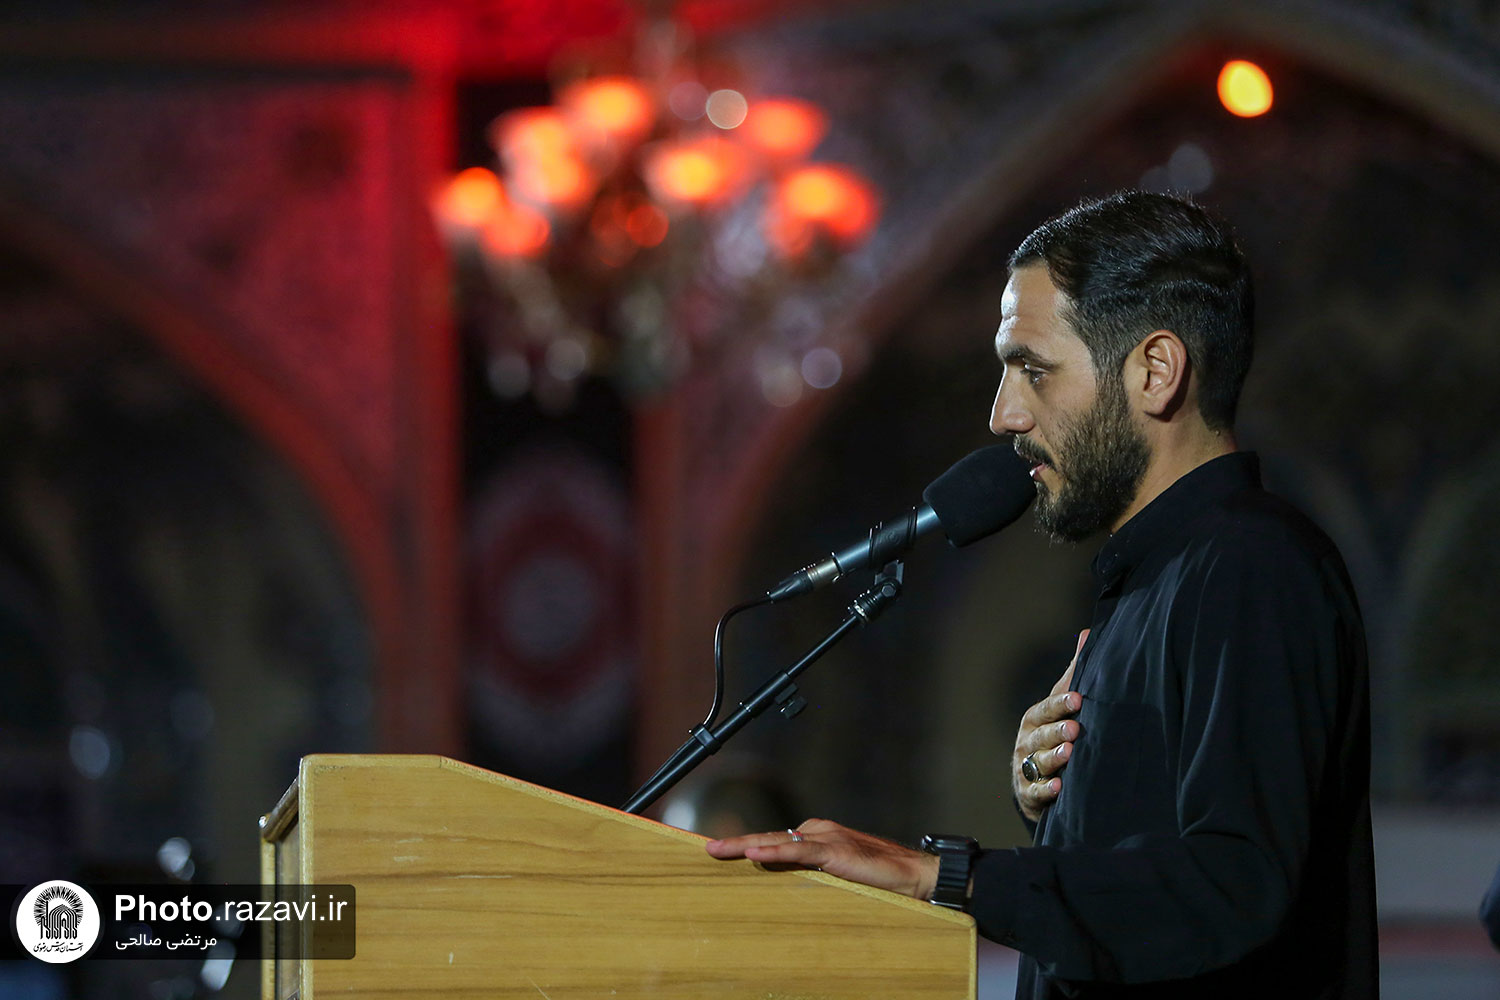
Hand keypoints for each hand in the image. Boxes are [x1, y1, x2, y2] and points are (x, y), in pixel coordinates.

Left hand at [705, 818, 939, 899]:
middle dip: (737, 843)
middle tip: (706, 848)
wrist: (916, 876)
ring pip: (778, 841)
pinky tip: (755, 854)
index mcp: (818, 836)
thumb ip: (814, 875)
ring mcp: (827, 838)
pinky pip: (800, 851)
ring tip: (717, 849)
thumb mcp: (839, 877)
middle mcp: (819, 831)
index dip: (747, 846)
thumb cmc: (881, 880)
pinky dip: (776, 853)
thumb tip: (786, 885)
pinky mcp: (836, 852)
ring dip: (746, 845)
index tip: (721, 851)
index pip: (776, 841)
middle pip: (770, 837)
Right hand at [1012, 629, 1088, 822]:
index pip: (1047, 708)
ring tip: (1069, 754)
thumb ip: (1073, 674)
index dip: (1062, 704)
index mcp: (1035, 718)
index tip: (1079, 699)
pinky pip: (1036, 791)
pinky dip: (1047, 789)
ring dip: (1053, 758)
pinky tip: (1060, 786)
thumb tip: (1086, 633)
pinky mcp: (1029, 794)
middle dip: (1057, 731)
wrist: (1036, 780)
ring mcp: (1026, 767)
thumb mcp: (1061, 705)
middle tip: (1076, 729)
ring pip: (1038, 761)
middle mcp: (1027, 741)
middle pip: (1041, 734)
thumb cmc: (1054, 734)